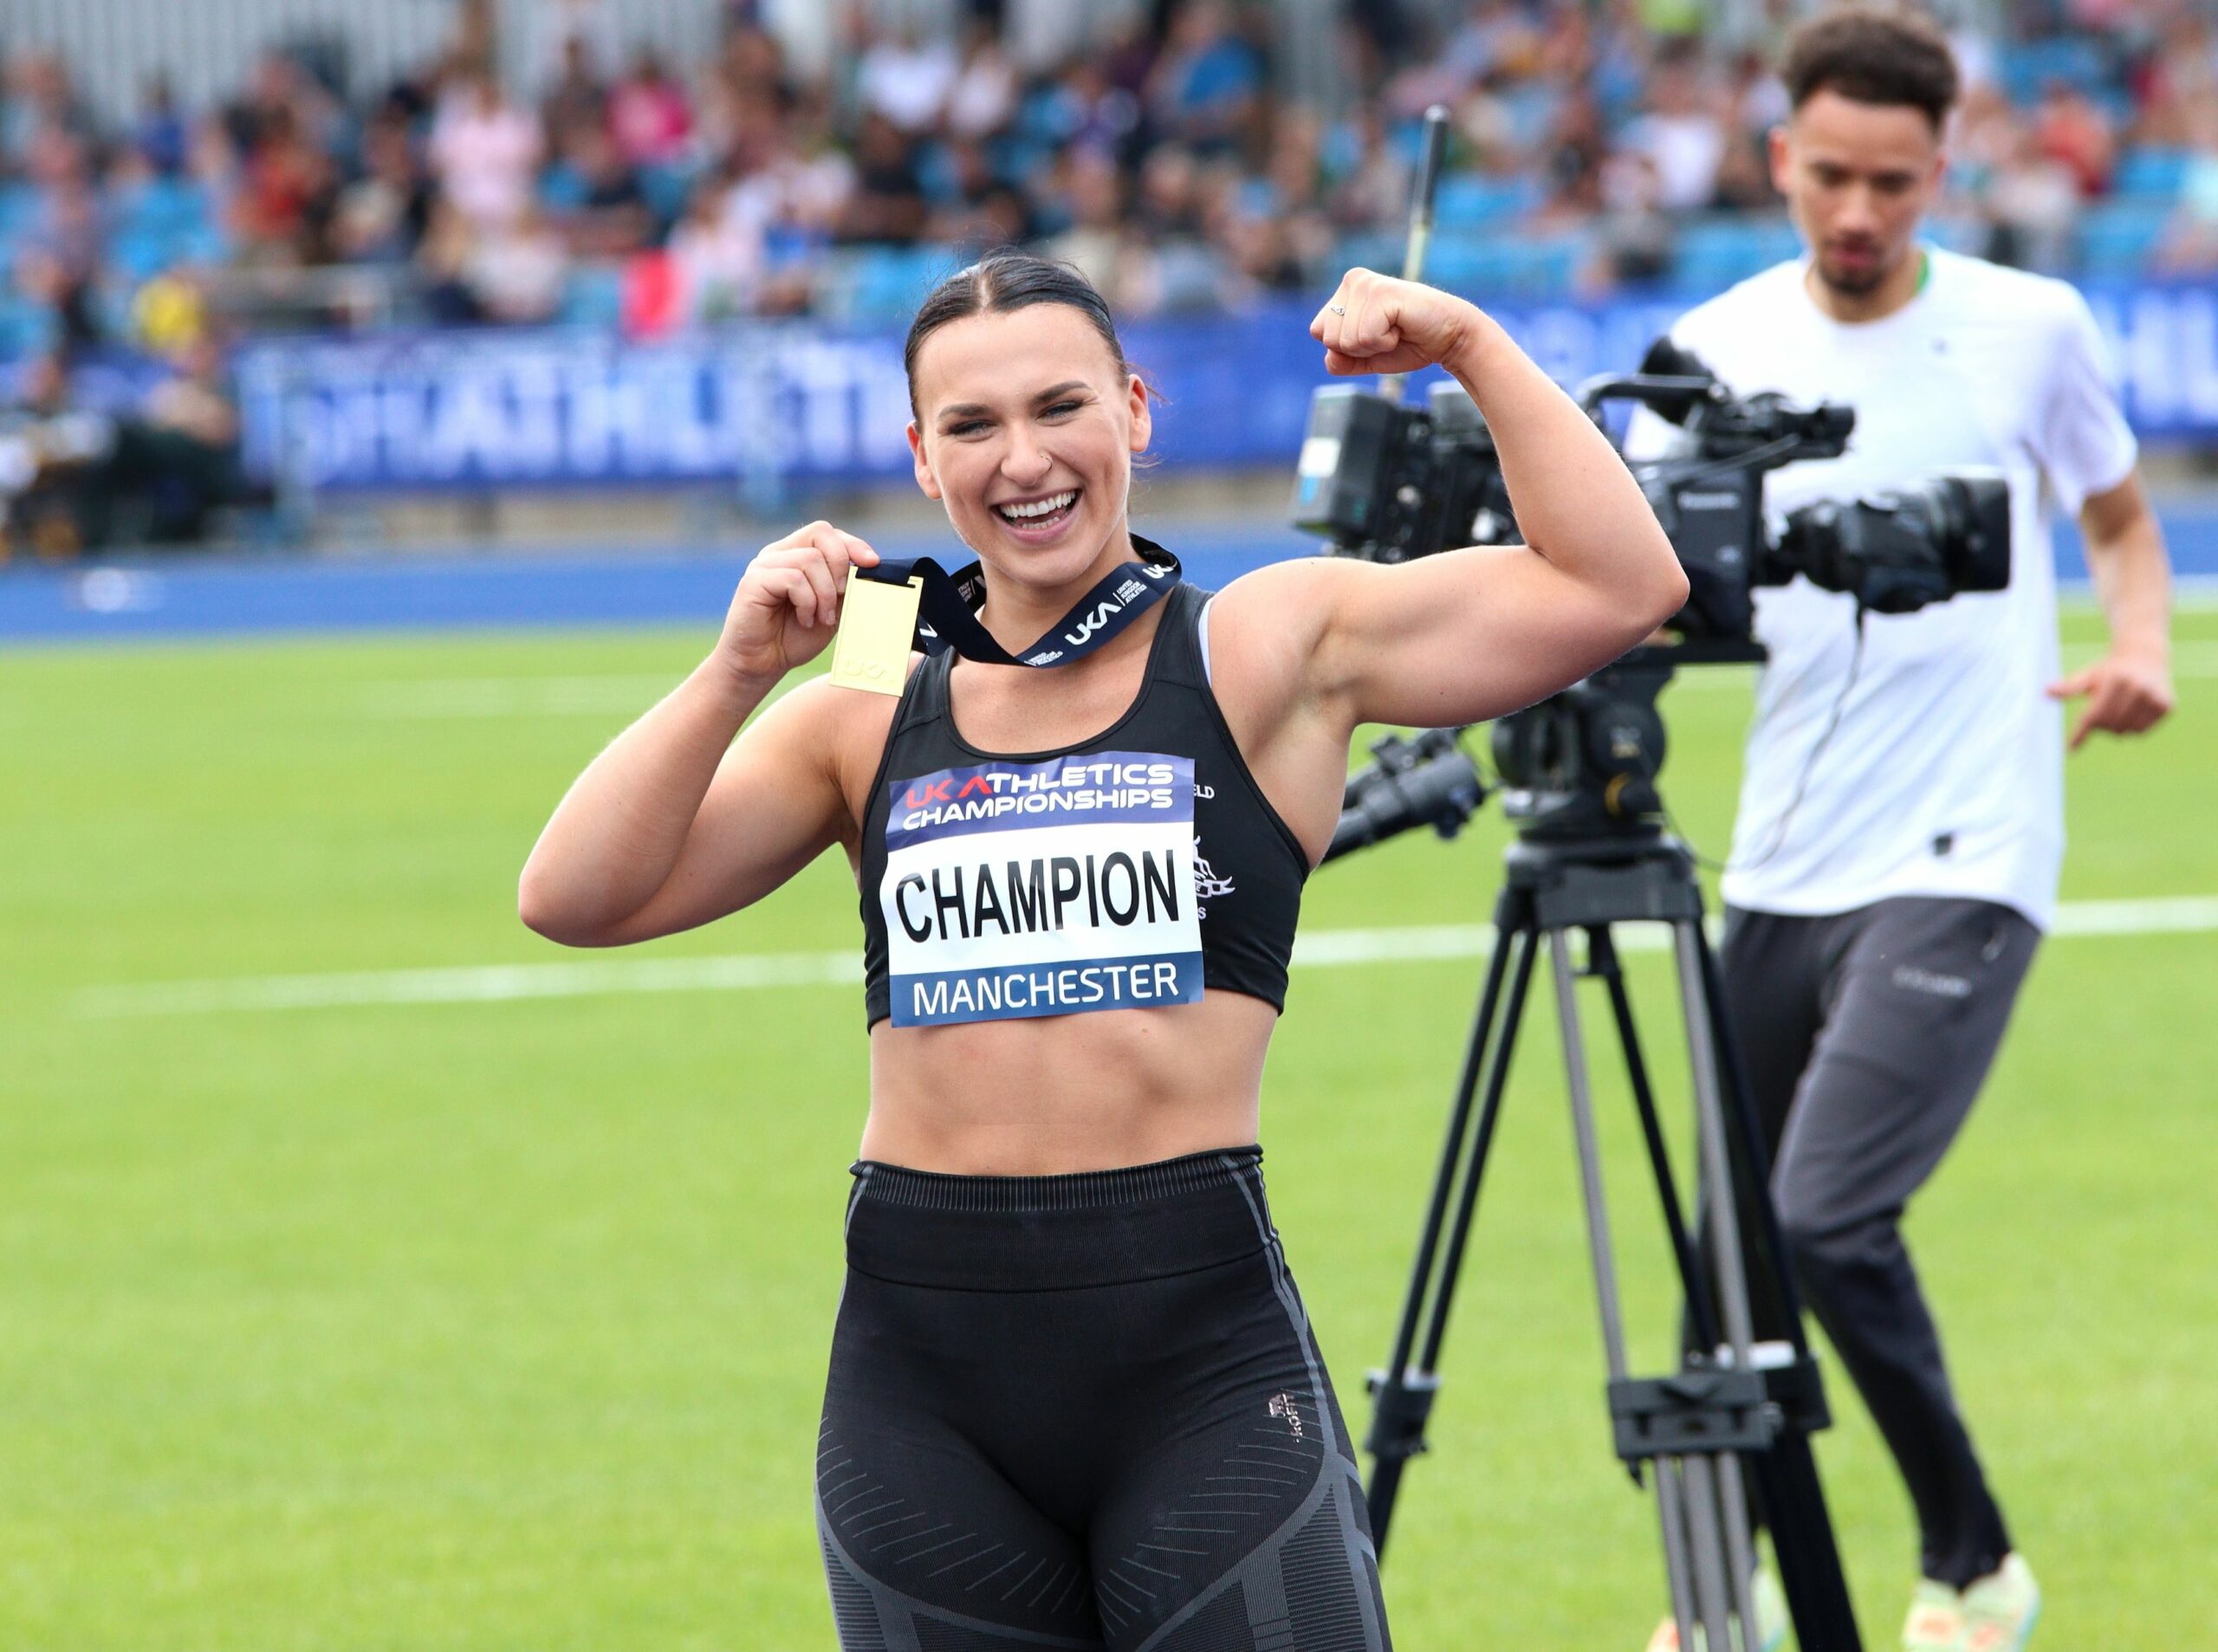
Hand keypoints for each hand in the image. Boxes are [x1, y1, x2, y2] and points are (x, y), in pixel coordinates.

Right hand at [716, 520, 880, 690]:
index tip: (872, 564)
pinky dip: (808, 602)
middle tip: (842, 595)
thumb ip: (844, 588)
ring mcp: (763, 565)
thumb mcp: (831, 610)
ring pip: (810, 559)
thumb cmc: (794, 637)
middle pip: (820, 533)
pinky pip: (793, 579)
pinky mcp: (753, 581)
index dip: (853, 544)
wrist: (762, 664)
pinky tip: (805, 620)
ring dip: (825, 593)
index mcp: (794, 555)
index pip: (826, 533)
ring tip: (821, 618)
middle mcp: (778, 554)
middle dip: (840, 565)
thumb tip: (869, 569)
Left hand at [1311, 268, 1484, 378]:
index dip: (1345, 348)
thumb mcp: (1365, 357)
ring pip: (1345, 340)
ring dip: (1374, 346)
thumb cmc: (1408, 342)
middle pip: (1328, 338)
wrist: (1448, 337)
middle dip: (1359, 348)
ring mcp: (1365, 284)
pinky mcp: (1381, 294)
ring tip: (1395, 329)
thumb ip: (1341, 360)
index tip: (1374, 336)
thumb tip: (1330, 356)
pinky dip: (1385, 342)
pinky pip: (1365, 338)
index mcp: (1344, 292)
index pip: (1318, 332)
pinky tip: (1401, 327)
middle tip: (1387, 333)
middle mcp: (1352, 281)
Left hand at [2046, 645, 2173, 750]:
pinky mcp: (2167, 706)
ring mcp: (2155, 698)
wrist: (2145, 655)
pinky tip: (2133, 710)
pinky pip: (2142, 731)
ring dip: (2116, 726)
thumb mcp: (2090, 675)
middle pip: (2109, 725)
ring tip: (2117, 708)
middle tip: (2101, 709)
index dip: (2081, 733)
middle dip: (2100, 723)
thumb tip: (2045, 691)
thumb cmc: (2110, 669)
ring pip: (2125, 731)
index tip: (2071, 748)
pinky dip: (2133, 727)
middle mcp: (2138, 688)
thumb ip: (2070, 687)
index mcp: (2117, 680)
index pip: (2094, 714)